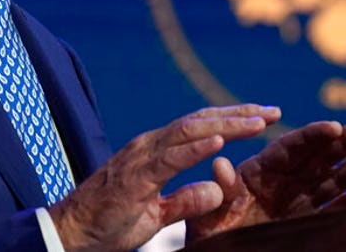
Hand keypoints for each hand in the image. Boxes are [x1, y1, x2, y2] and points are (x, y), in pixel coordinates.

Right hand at [50, 104, 281, 251]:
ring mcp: (140, 157)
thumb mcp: (157, 216)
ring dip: (227, 124)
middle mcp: (149, 145)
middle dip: (240, 114)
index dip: (234, 120)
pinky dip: (196, 147)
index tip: (266, 117)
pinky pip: (169, 157)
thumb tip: (217, 192)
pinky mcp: (134, 177)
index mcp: (156, 152)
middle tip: (275, 111)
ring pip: (189, 131)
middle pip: (201, 121)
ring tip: (259, 121)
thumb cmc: (109, 225)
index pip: (201, 127)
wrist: (70, 235)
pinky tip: (220, 141)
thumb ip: (185, 201)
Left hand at [186, 116, 345, 240]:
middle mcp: (285, 183)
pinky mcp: (312, 223)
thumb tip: (219, 165)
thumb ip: (221, 190)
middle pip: (319, 157)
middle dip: (344, 141)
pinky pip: (340, 207)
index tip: (332, 127)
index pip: (290, 148)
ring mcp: (301, 202)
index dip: (312, 136)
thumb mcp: (209, 212)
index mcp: (260, 172)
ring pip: (335, 178)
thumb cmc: (211, 234)